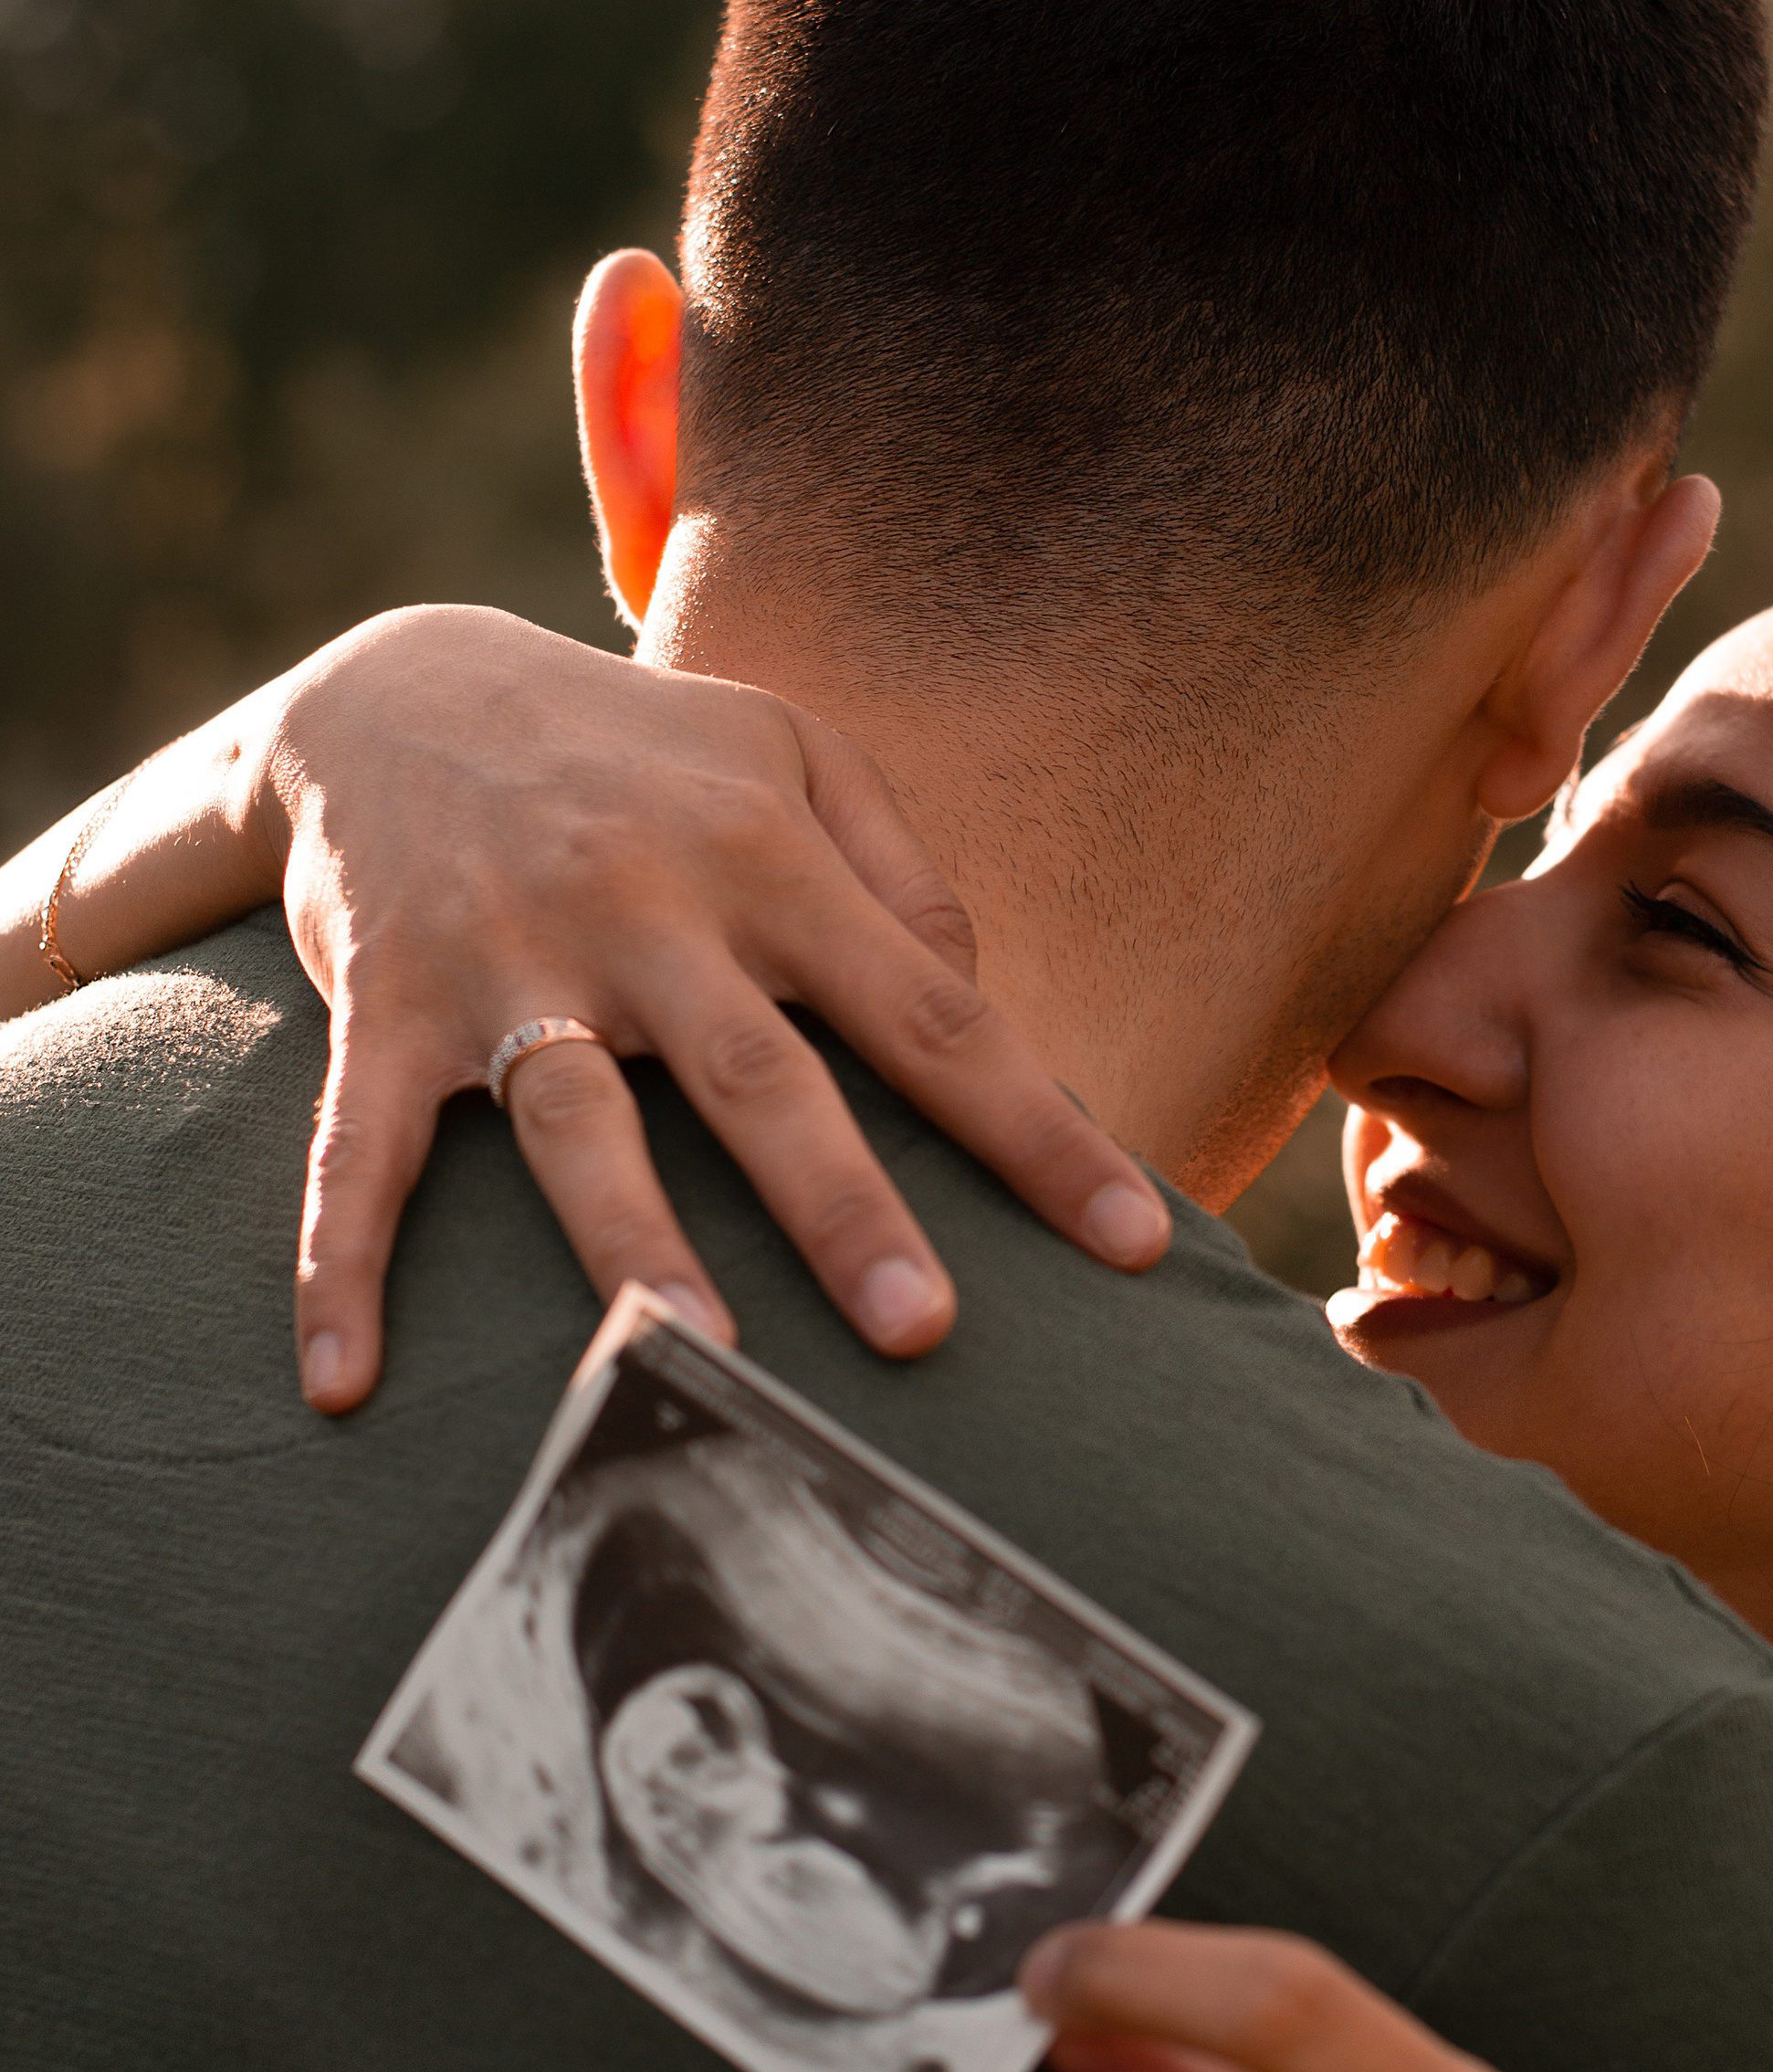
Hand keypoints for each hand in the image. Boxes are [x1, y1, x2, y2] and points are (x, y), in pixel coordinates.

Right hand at [261, 608, 1168, 1406]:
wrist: (389, 692)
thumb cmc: (640, 754)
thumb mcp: (791, 756)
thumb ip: (903, 875)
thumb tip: (979, 1003)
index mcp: (767, 856)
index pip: (929, 1011)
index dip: (1036, 1129)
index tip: (1132, 1242)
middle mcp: (644, 908)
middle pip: (761, 1076)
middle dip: (843, 1204)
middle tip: (921, 1330)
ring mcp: (509, 961)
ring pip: (578, 1118)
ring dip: (630, 1240)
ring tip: (686, 1357)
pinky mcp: (386, 1008)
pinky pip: (361, 1147)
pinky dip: (341, 1261)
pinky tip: (348, 1379)